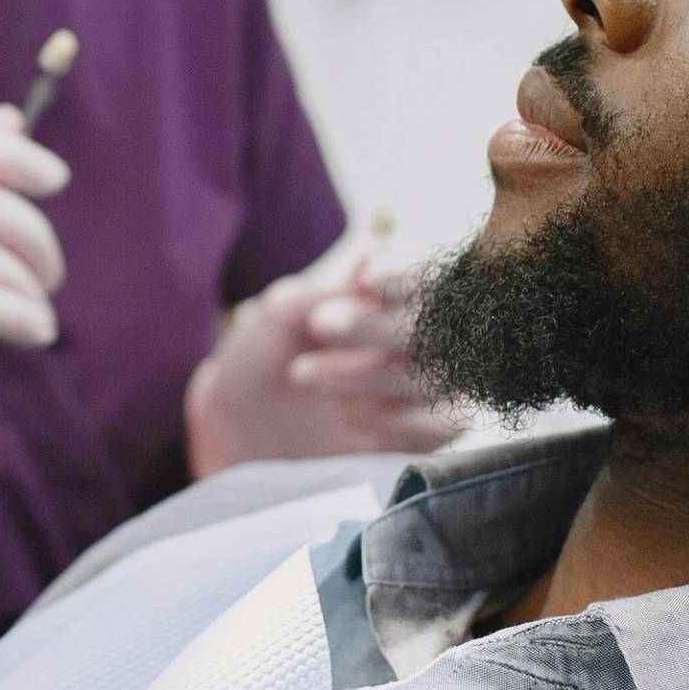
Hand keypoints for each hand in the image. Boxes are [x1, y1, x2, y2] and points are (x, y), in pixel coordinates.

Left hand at [185, 241, 471, 477]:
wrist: (247, 429)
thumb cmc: (265, 357)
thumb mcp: (280, 317)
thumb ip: (326, 291)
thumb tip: (369, 258)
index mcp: (396, 293)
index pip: (425, 276)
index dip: (405, 274)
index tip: (367, 278)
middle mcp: (424, 335)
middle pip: (432, 326)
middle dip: (373, 325)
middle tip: (319, 324)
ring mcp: (432, 383)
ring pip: (433, 376)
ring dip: (367, 375)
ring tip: (302, 374)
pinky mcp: (430, 431)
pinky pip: (441, 424)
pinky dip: (396, 421)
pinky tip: (349, 418)